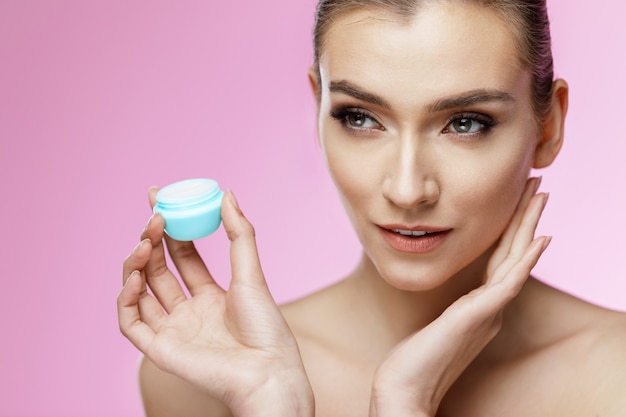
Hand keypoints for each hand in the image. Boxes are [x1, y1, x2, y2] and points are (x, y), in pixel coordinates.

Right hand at [118, 189, 313, 416]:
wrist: (266, 371)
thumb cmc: (265, 327)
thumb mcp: (251, 273)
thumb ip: (239, 234)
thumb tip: (227, 193)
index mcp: (211, 295)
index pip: (182, 255)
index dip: (170, 229)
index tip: (159, 200)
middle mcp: (188, 311)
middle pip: (160, 269)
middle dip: (152, 240)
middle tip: (154, 215)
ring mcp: (173, 330)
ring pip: (141, 291)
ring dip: (137, 263)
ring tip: (145, 240)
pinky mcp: (160, 350)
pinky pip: (131, 322)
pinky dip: (127, 298)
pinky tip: (136, 275)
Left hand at [369, 177, 549, 416]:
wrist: (404, 387)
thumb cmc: (413, 358)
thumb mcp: (433, 322)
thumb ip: (446, 307)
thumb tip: (438, 287)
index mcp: (479, 306)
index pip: (500, 258)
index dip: (511, 228)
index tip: (517, 199)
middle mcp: (490, 307)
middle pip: (513, 253)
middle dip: (525, 217)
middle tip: (537, 184)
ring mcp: (488, 312)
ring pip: (515, 260)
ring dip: (529, 225)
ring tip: (541, 195)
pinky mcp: (479, 316)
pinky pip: (508, 282)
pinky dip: (526, 260)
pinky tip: (540, 239)